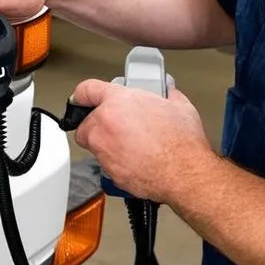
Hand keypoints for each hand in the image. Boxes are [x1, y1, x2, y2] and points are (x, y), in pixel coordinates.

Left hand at [70, 79, 215, 203]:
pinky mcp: (108, 171)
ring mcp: (104, 149)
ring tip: (128, 145)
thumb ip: (167, 96)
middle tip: (117, 127)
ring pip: (92, 145)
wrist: (184, 173)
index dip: (82, 94)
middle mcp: (105, 124)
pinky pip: (105, 164)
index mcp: (118, 102)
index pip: (87, 90)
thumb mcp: (179, 106)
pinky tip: (133, 160)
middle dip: (97, 125)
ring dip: (105, 144)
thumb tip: (168, 96)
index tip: (80, 99)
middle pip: (85, 122)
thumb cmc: (181, 142)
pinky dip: (115, 162)